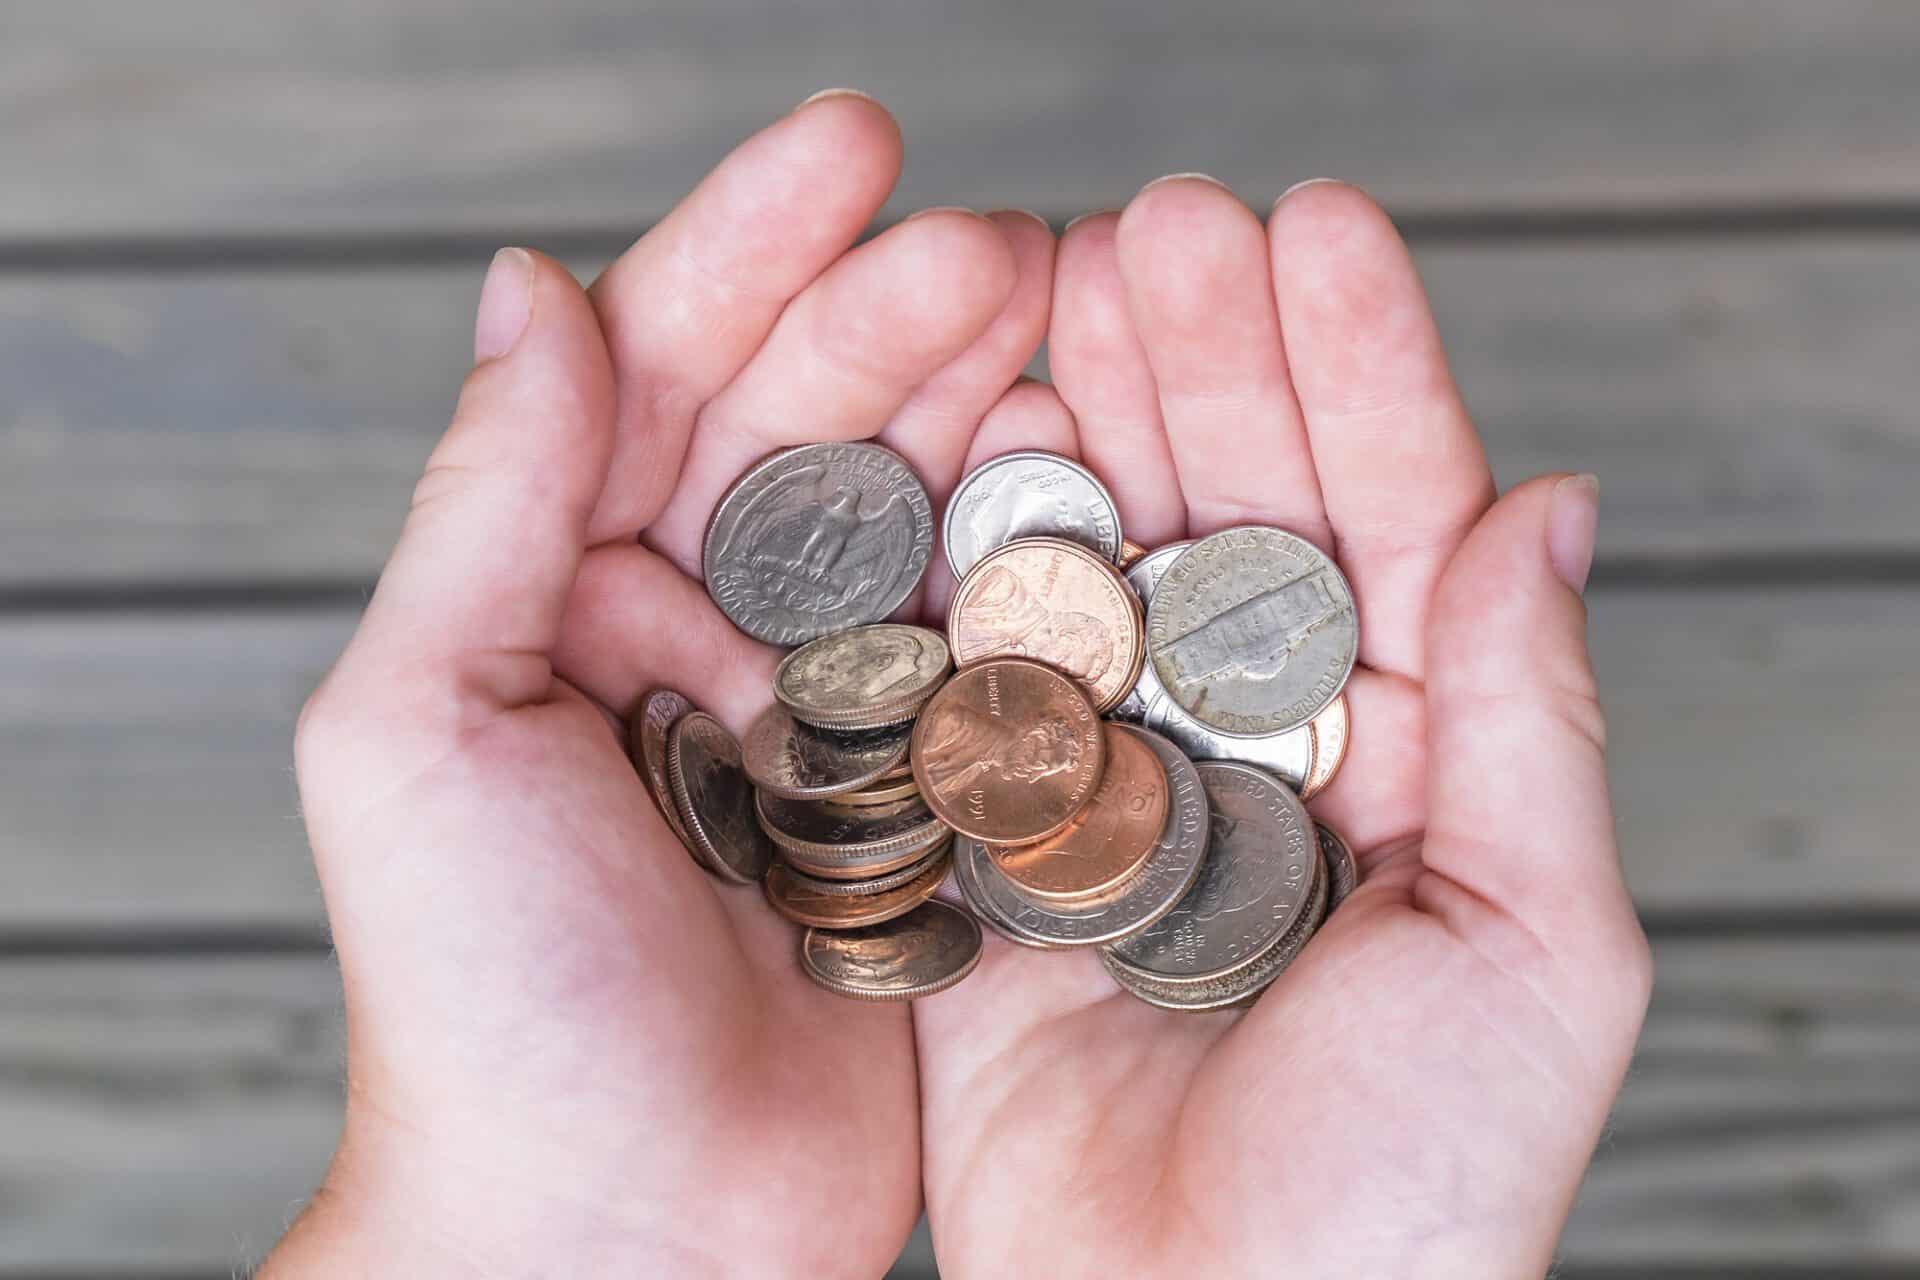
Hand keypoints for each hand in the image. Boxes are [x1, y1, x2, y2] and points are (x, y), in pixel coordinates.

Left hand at [268, 94, 1055, 1276]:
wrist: (616, 1240)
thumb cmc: (487, 1010)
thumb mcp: (426, 724)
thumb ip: (490, 501)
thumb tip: (529, 283)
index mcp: (563, 594)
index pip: (659, 373)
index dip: (752, 249)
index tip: (856, 147)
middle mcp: (696, 634)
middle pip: (808, 423)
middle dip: (901, 315)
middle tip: (1010, 241)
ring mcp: (823, 714)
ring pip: (915, 515)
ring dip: (985, 409)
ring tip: (1072, 316)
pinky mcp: (926, 801)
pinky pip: (990, 648)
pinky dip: (1042, 562)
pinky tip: (1102, 478)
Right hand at [911, 178, 1651, 1277]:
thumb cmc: (1410, 1192)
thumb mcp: (1533, 950)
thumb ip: (1534, 721)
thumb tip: (1553, 502)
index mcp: (1414, 760)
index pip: (1398, 525)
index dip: (1360, 371)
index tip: (1312, 231)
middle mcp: (1265, 754)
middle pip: (1238, 516)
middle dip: (1204, 362)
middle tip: (1155, 222)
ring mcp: (1124, 788)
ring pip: (1104, 568)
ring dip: (1081, 423)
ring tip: (1048, 282)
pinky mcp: (999, 845)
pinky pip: (983, 675)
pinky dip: (968, 559)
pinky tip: (957, 439)